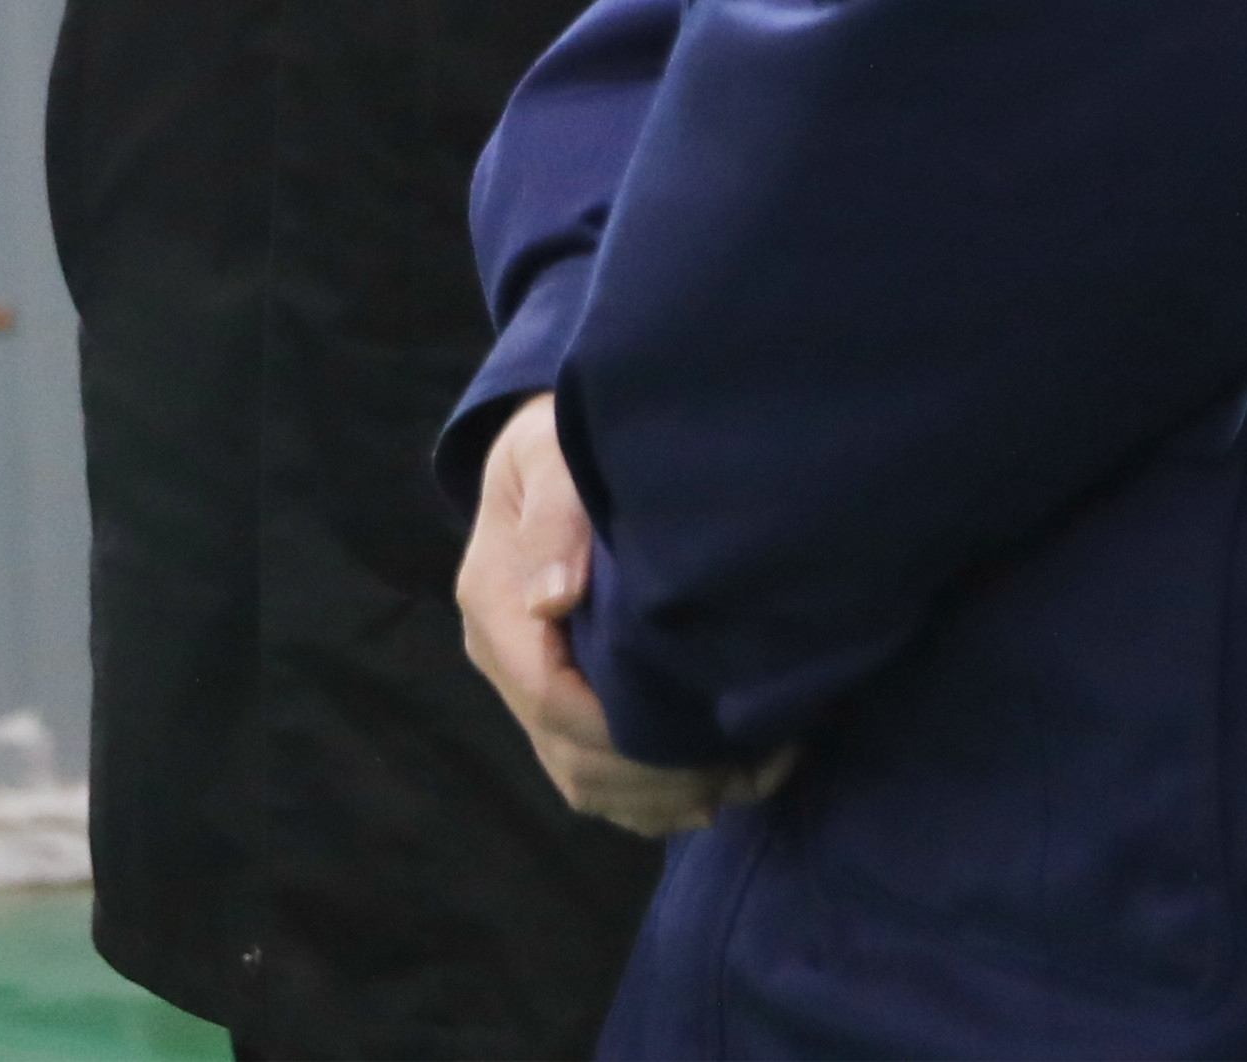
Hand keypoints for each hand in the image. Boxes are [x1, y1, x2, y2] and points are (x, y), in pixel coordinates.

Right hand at [455, 391, 785, 837]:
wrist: (547, 455)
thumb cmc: (558, 448)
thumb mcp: (551, 458)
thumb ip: (555, 517)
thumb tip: (553, 596)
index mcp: (495, 604)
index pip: (550, 698)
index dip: (623, 732)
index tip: (706, 731)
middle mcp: (504, 659)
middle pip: (571, 757)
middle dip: (659, 777)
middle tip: (750, 764)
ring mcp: (529, 687)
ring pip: (587, 782)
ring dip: (667, 797)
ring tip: (752, 774)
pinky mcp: (560, 702)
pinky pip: (599, 780)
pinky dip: (659, 797)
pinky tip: (727, 779)